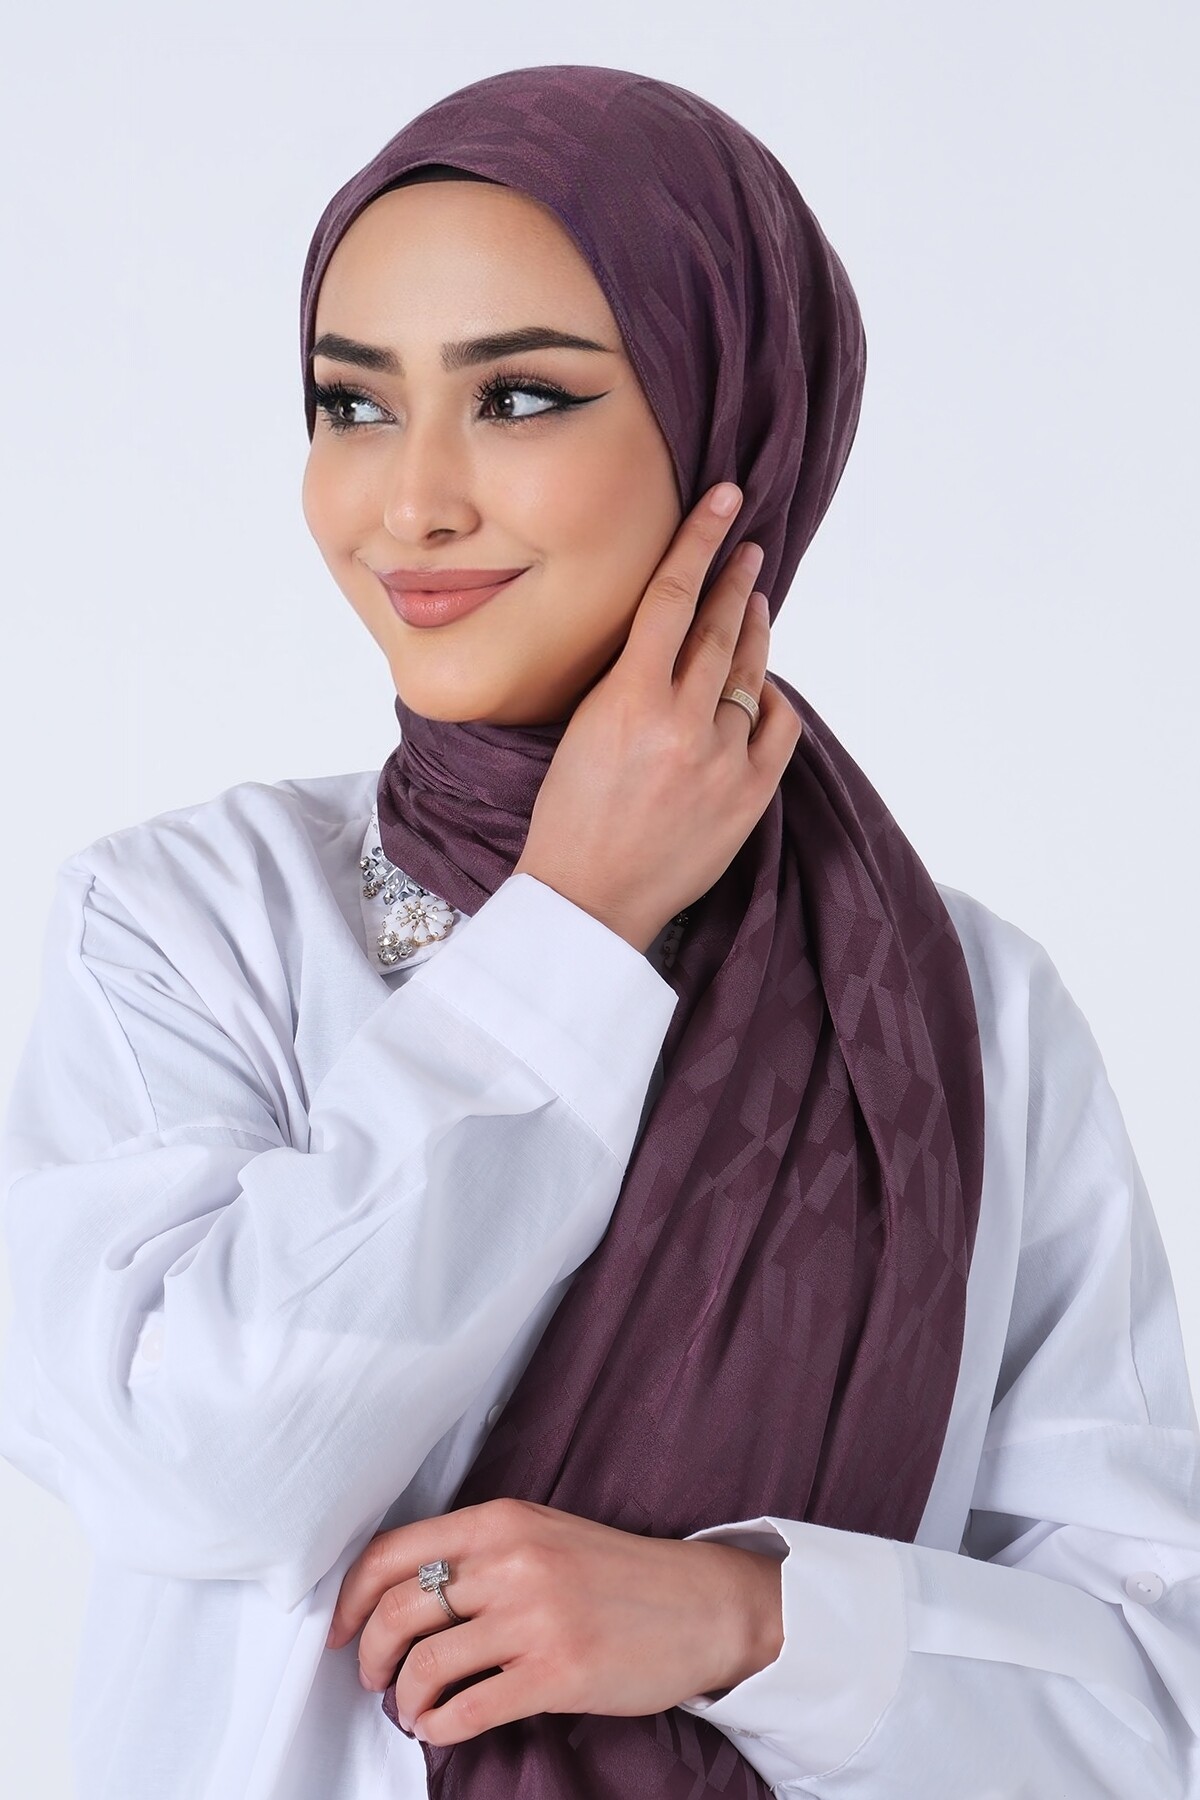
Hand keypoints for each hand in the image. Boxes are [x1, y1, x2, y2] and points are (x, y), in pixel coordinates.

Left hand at [326, 1496, 784, 1743]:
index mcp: (503, 1520)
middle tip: (371, 1676)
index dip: (349, 1596)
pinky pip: (466, 1709)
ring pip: (424, 1663)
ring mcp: (534, 1618)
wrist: (701, 1606)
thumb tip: (403, 1594)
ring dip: (402, 1697)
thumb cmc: (619, 1574)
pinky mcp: (555, 1673)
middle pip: (398, 1609)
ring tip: (411, 1707)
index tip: (336, 1627)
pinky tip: (441, 1728)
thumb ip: (481, 1552)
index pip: (393, 1551)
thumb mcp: (544, 1535)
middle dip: (368, 1654)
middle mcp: (512, 1561)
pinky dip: (438, 1726)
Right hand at [513, 482, 801, 952]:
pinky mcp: (749, 794)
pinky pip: (778, 725)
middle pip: (720, 626)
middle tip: (749, 548)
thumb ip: (627, 680)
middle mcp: (681, 722)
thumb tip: (670, 637)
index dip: (700, 540)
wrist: (587, 901)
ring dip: (754, 634)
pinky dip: (770, 699)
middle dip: (738, 579)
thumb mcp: (579, 730)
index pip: (672, 597)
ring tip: (754, 607)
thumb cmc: (568, 819)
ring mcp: (722, 759)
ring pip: (750, 671)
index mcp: (628, 700)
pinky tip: (760, 689)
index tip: (726, 501)